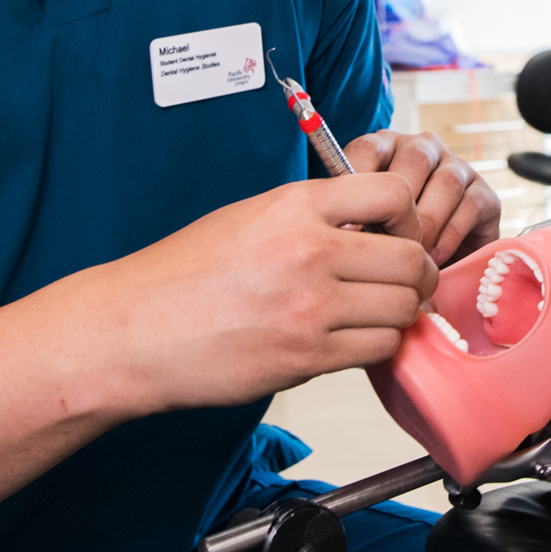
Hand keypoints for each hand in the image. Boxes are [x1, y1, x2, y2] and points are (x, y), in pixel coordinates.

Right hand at [81, 173, 437, 413]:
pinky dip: (376, 346)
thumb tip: (373, 229)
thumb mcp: (251, 217)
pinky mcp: (305, 357)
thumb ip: (314, 217)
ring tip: (373, 312)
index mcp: (295, 205)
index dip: (408, 217)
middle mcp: (309, 251)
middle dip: (417, 273)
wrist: (133, 329)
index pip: (394, 194)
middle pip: (412, 259)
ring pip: (402, 309)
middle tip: (401, 282)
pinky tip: (352, 339)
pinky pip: (377, 349)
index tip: (397, 234)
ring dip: (398, 314)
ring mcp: (310, 308)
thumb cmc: (185, 273)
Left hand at [341, 130, 499, 261]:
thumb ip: (353, 215)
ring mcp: (457, 168)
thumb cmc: (389, 242)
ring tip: (411, 256)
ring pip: (446, 182)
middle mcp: (423, 149)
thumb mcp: (363, 224)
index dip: (357, 185)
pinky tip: (434, 258)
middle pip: (415, 159)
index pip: (369, 149)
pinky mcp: (485, 195)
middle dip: (400, 208)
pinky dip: (449, 236)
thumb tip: (346, 230)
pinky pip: (470, 206)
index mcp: (385, 147)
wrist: (430, 269)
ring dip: (427, 224)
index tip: (348, 225)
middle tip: (386, 244)